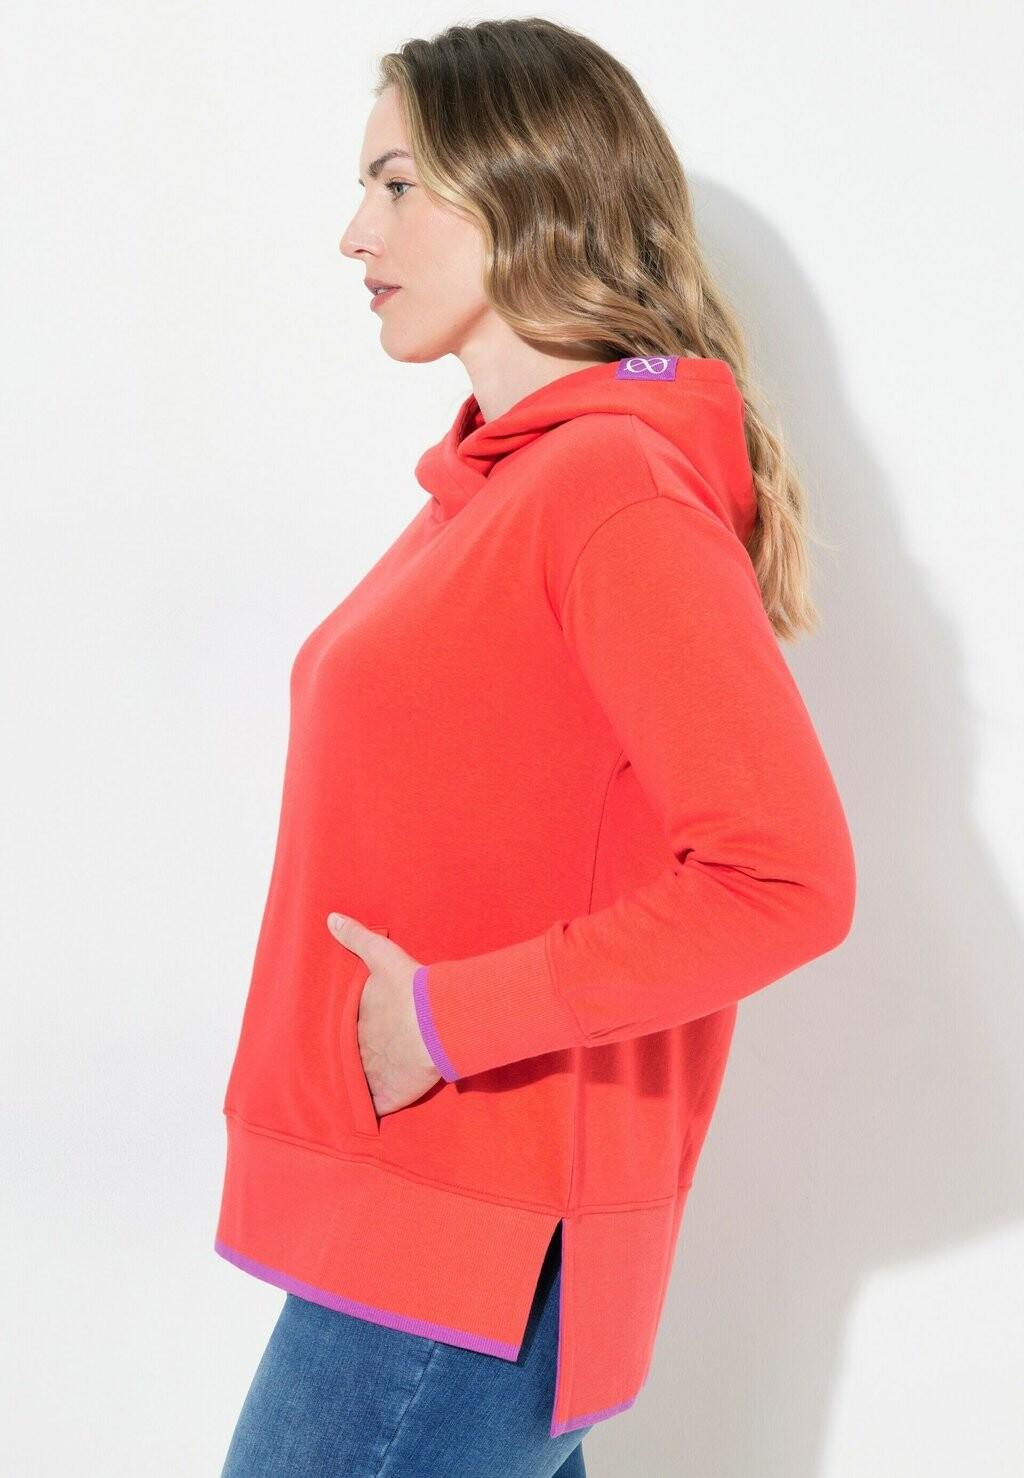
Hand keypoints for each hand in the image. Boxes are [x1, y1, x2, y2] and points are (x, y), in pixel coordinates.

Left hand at [326, 913, 441, 1117]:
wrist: (438, 1020)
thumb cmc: (409, 988)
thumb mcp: (380, 956)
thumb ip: (356, 937)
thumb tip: (331, 918)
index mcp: (353, 1024)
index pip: (338, 1034)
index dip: (339, 1036)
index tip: (337, 1038)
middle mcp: (357, 1052)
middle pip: (344, 1060)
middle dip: (343, 1063)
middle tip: (344, 1065)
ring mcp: (371, 1077)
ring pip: (355, 1086)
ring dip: (355, 1088)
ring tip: (349, 1094)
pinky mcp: (389, 1097)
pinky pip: (374, 1109)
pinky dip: (370, 1113)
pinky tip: (365, 1118)